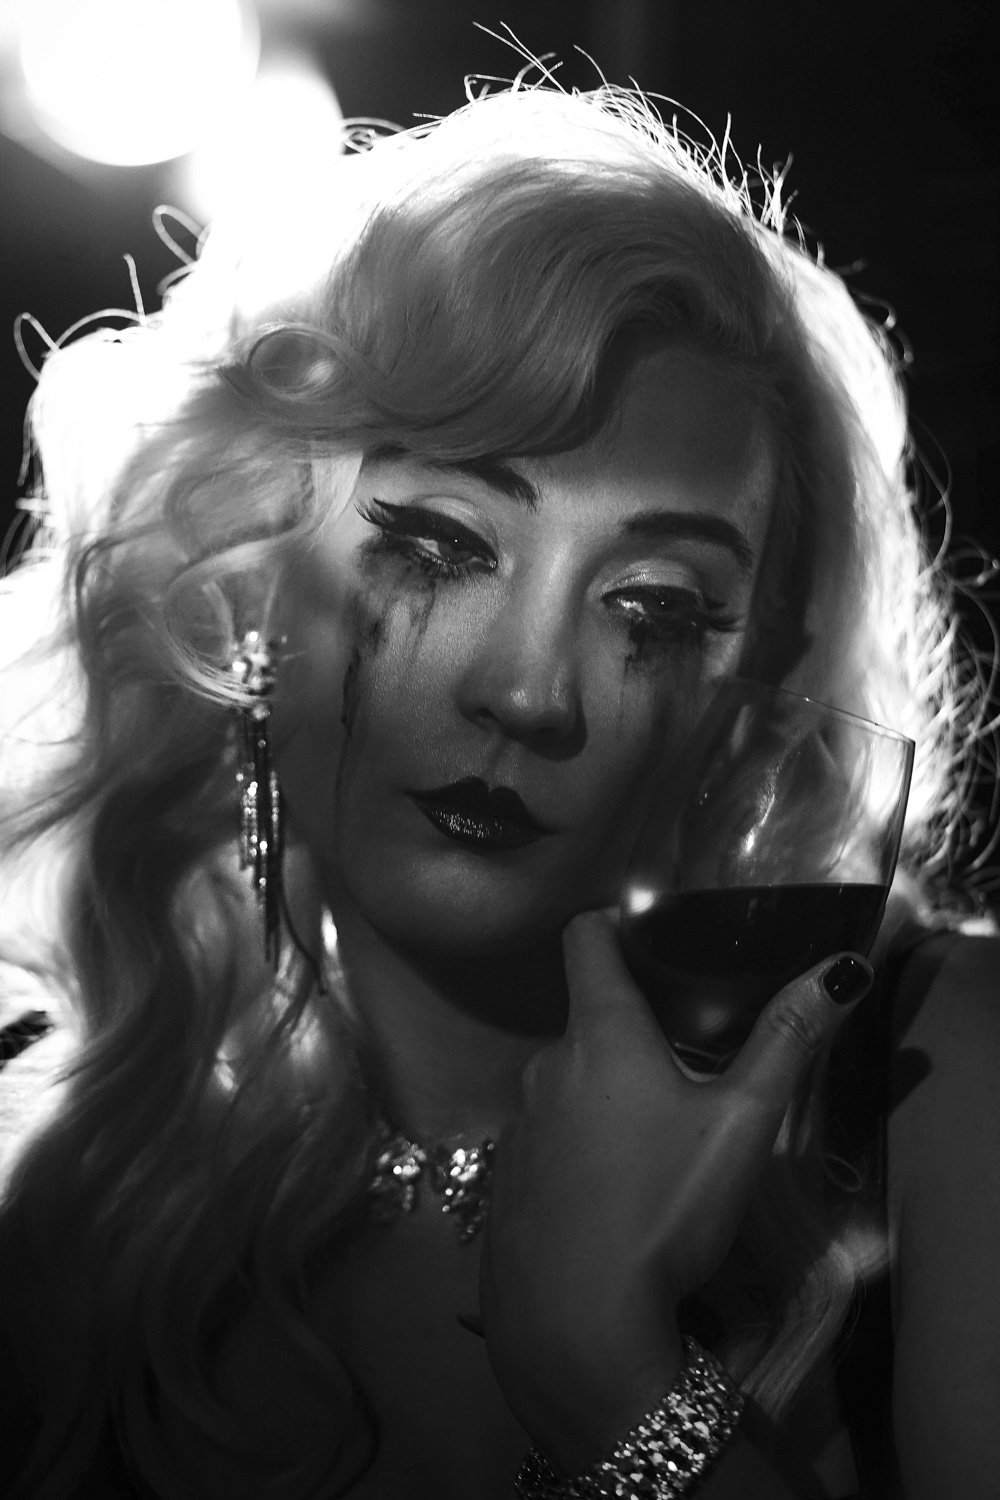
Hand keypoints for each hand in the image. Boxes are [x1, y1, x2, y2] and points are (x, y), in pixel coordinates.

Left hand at [479, 909, 871, 1471]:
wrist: (577, 1324)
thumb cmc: (665, 1206)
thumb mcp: (741, 1124)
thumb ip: (786, 1040)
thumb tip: (839, 968)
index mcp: (600, 1035)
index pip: (586, 937)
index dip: (614, 921)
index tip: (649, 931)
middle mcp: (545, 1065)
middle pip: (587, 1020)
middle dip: (632, 1031)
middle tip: (688, 1062)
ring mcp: (516, 1125)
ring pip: (567, 1084)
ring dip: (605, 1094)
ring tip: (656, 1139)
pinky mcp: (505, 1181)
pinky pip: (546, 1139)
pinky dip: (578, 1146)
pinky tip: (613, 1194)